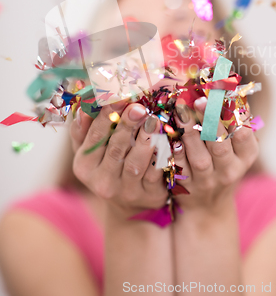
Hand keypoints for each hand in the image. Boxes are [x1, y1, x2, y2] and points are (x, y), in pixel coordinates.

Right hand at [70, 102, 167, 217]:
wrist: (128, 201)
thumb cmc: (107, 163)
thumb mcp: (90, 149)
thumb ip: (84, 129)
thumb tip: (84, 108)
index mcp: (84, 165)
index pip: (94, 137)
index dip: (106, 116)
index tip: (118, 96)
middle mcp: (102, 181)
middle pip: (115, 150)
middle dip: (127, 126)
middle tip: (138, 107)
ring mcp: (126, 191)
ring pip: (135, 164)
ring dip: (145, 140)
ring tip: (154, 120)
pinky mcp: (148, 196)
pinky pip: (156, 174)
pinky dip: (162, 155)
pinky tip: (168, 139)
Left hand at [173, 97, 258, 213]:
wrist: (208, 208)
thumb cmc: (223, 165)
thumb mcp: (237, 148)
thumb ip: (234, 122)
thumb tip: (227, 86)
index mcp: (245, 156)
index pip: (243, 135)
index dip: (232, 115)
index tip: (220, 95)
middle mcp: (229, 170)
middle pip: (220, 145)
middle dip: (209, 121)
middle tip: (198, 100)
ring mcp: (207, 180)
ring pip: (198, 156)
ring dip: (188, 132)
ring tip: (179, 110)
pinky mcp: (186, 186)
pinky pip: (177, 166)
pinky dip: (171, 148)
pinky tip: (164, 130)